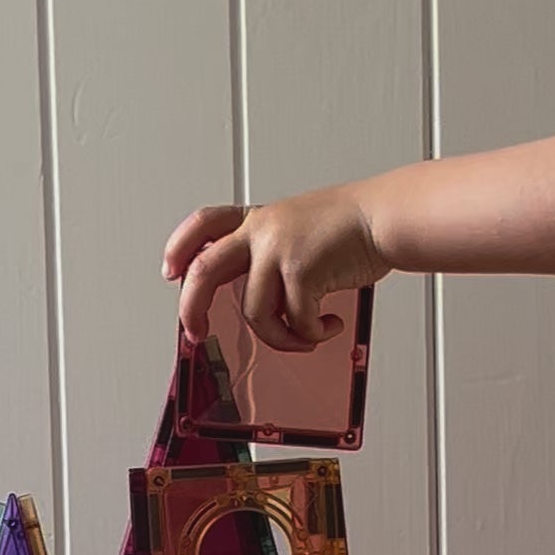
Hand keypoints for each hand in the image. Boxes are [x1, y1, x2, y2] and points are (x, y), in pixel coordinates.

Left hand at [164, 188, 389, 346]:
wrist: (384, 218)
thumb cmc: (351, 228)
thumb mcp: (299, 229)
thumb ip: (272, 255)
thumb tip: (258, 300)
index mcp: (258, 219)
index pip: (204, 224)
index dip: (180, 248)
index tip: (170, 272)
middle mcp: (261, 230)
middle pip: (204, 270)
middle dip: (191, 308)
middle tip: (195, 332)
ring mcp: (278, 249)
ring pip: (253, 312)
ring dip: (280, 337)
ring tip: (305, 336)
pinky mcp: (301, 271)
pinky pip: (294, 321)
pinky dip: (311, 333)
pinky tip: (329, 325)